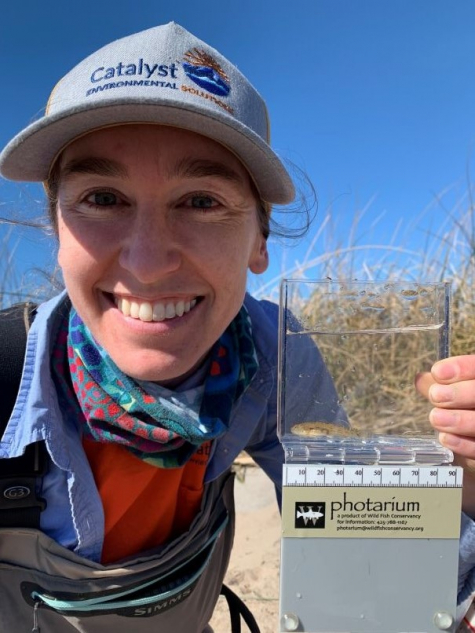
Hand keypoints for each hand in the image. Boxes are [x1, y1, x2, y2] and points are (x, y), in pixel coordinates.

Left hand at [416, 356, 474, 517]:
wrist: (473, 440)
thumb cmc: (466, 412)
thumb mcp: (460, 396)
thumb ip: (444, 387)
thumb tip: (421, 380)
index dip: (463, 368)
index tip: (438, 372)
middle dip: (460, 394)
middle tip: (435, 396)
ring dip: (460, 420)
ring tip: (435, 418)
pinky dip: (465, 445)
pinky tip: (445, 439)